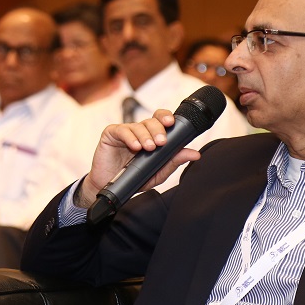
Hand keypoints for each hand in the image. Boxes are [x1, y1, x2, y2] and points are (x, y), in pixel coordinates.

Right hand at [77, 110, 200, 206]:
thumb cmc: (133, 178)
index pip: (161, 120)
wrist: (110, 187)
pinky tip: (135, 146)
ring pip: (138, 125)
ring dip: (145, 136)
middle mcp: (139, 131)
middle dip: (158, 129)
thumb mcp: (157, 172)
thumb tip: (195, 154)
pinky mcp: (111, 134)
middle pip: (151, 121)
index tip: (171, 123)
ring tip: (148, 148)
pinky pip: (121, 130)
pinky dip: (129, 137)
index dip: (166, 117)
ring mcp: (125, 132)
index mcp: (151, 136)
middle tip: (161, 142)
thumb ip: (174, 162)